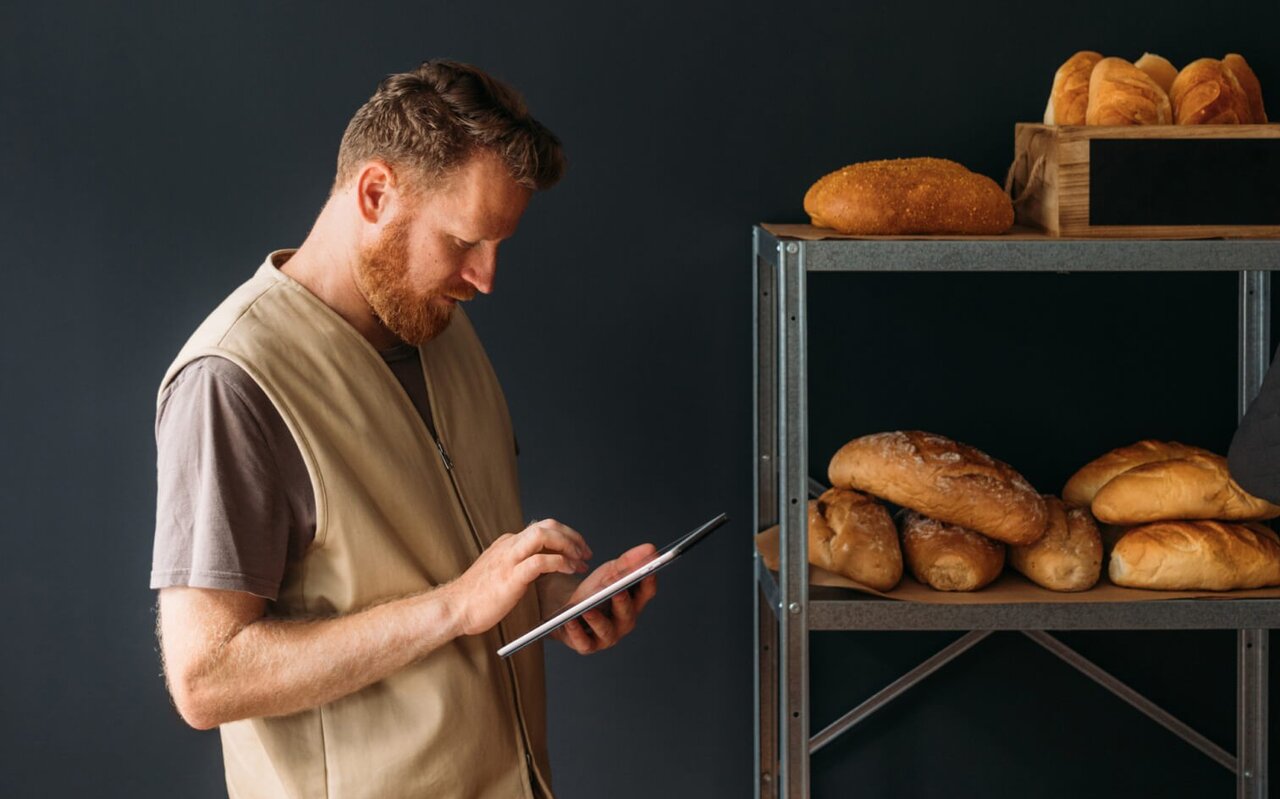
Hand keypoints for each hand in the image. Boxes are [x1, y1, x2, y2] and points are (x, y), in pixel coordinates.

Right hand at [444, 519, 590, 636]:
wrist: (454, 608)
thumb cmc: (477, 596)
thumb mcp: (501, 571)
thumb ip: (519, 563)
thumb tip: (543, 564)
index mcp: (508, 544)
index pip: (543, 527)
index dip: (566, 535)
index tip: (579, 549)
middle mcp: (510, 545)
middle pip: (547, 525)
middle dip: (572, 536)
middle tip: (586, 553)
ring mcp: (509, 559)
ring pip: (544, 535)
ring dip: (568, 545)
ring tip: (580, 560)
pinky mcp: (510, 577)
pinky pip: (540, 561)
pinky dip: (559, 562)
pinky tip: (568, 570)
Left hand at [552, 543, 658, 654]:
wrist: (568, 610)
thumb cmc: (593, 592)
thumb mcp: (609, 572)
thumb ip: (628, 561)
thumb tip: (650, 548)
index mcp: (634, 603)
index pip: (646, 592)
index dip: (648, 581)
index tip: (648, 570)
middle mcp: (624, 622)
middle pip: (628, 613)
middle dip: (623, 602)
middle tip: (618, 591)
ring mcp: (607, 636)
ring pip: (606, 630)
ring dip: (598, 619)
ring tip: (588, 609)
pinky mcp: (587, 645)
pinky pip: (584, 641)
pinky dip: (576, 631)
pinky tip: (570, 621)